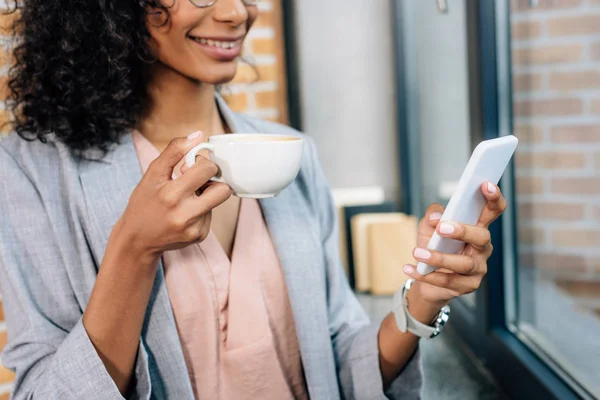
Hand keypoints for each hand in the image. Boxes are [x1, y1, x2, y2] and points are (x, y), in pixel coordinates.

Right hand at [112, 131, 231, 264]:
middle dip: (213, 181)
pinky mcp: (200, 236)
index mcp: (172, 194)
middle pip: (223, 190)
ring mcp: (194, 227)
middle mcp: (185, 214)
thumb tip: (199, 135)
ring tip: (187, 198)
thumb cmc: (144, 202)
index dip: (202, 163)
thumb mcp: (152, 174)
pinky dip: (201, 210)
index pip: (208, 169)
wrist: (137, 240)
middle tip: (196, 182)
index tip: (190, 167)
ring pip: (217, 201)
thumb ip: (175, 151)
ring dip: (207, 195)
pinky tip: (185, 213)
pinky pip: (211, 215)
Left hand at [403, 182, 506, 306]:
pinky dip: (426, 275)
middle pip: (482, 237)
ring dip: (439, 257)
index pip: (492, 211)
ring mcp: (478, 268)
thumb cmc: (433, 245)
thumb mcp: (428, 226)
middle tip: (442, 228)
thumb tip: (437, 217)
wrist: (425, 276)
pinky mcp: (468, 286)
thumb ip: (432, 215)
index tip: (485, 184)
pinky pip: (448, 281)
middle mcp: (482, 247)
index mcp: (477, 227)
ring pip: (464, 263)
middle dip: (463, 231)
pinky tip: (409, 268)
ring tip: (417, 252)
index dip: (493, 198)